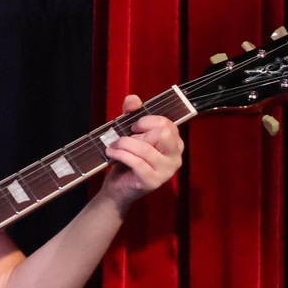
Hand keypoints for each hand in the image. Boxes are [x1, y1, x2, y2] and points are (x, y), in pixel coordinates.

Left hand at [100, 93, 184, 207]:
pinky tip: (112, 154)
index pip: (167, 124)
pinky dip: (121, 155)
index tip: (133, 127)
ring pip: (146, 149)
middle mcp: (176, 157)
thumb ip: (132, 115)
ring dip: (124, 144)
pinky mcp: (153, 181)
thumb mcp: (130, 134)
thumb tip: (133, 98)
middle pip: (162, 134)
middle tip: (124, 140)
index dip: (147, 121)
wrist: (118, 188)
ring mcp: (166, 171)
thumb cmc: (127, 159)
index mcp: (174, 143)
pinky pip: (137, 162)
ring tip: (113, 147)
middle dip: (138, 134)